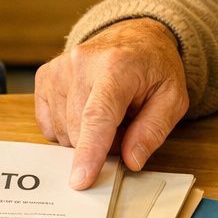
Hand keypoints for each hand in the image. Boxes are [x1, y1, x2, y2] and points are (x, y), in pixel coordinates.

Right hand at [34, 19, 188, 189]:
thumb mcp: (173, 98)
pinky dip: (68, 129)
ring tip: (109, 116)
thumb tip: (131, 161)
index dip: (89, 151)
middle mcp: (81, 63)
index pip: (98, 115)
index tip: (80, 181)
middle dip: (102, 146)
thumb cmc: (154, 69)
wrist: (135, 36)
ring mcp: (58, 68)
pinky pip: (49, 125)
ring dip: (85, 138)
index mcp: (117, 66)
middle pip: (78, 130)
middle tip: (125, 128)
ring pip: (62, 132)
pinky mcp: (45, 76)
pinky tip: (86, 113)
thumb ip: (154, 131)